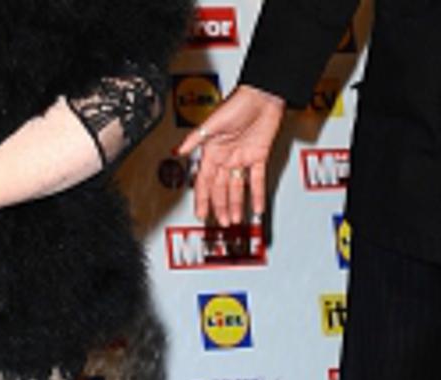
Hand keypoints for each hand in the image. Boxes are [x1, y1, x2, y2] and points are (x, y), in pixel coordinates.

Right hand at [176, 84, 285, 225]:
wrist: (263, 95)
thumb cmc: (237, 103)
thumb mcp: (211, 123)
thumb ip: (194, 139)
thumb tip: (177, 152)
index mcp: (212, 151)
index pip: (204, 181)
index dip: (202, 198)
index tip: (201, 213)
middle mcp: (226, 157)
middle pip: (221, 188)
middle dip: (221, 206)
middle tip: (221, 222)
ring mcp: (243, 158)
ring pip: (238, 187)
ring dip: (236, 204)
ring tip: (236, 220)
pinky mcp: (259, 155)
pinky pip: (258, 179)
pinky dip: (258, 194)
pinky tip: (257, 207)